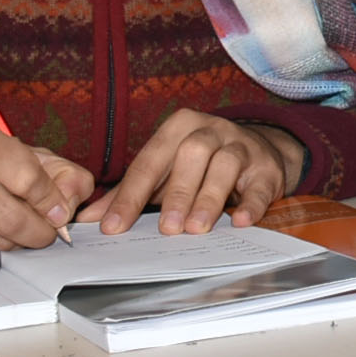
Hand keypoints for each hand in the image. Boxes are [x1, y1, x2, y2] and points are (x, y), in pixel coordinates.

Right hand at [0, 123, 91, 255]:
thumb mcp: (29, 159)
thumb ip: (65, 176)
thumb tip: (68, 209)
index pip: (29, 179)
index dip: (51, 203)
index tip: (58, 214)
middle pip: (13, 218)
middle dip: (39, 233)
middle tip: (44, 234)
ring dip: (15, 245)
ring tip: (13, 231)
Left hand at [79, 110, 305, 235]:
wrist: (256, 152)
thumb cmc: (200, 165)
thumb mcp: (163, 172)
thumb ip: (129, 193)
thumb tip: (88, 219)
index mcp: (178, 128)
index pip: (149, 161)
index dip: (130, 195)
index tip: (113, 227)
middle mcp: (210, 130)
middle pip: (192, 154)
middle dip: (177, 193)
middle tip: (166, 229)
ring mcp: (241, 146)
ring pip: (225, 164)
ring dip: (209, 198)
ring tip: (196, 228)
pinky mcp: (266, 167)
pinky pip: (260, 184)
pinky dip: (251, 203)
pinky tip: (241, 221)